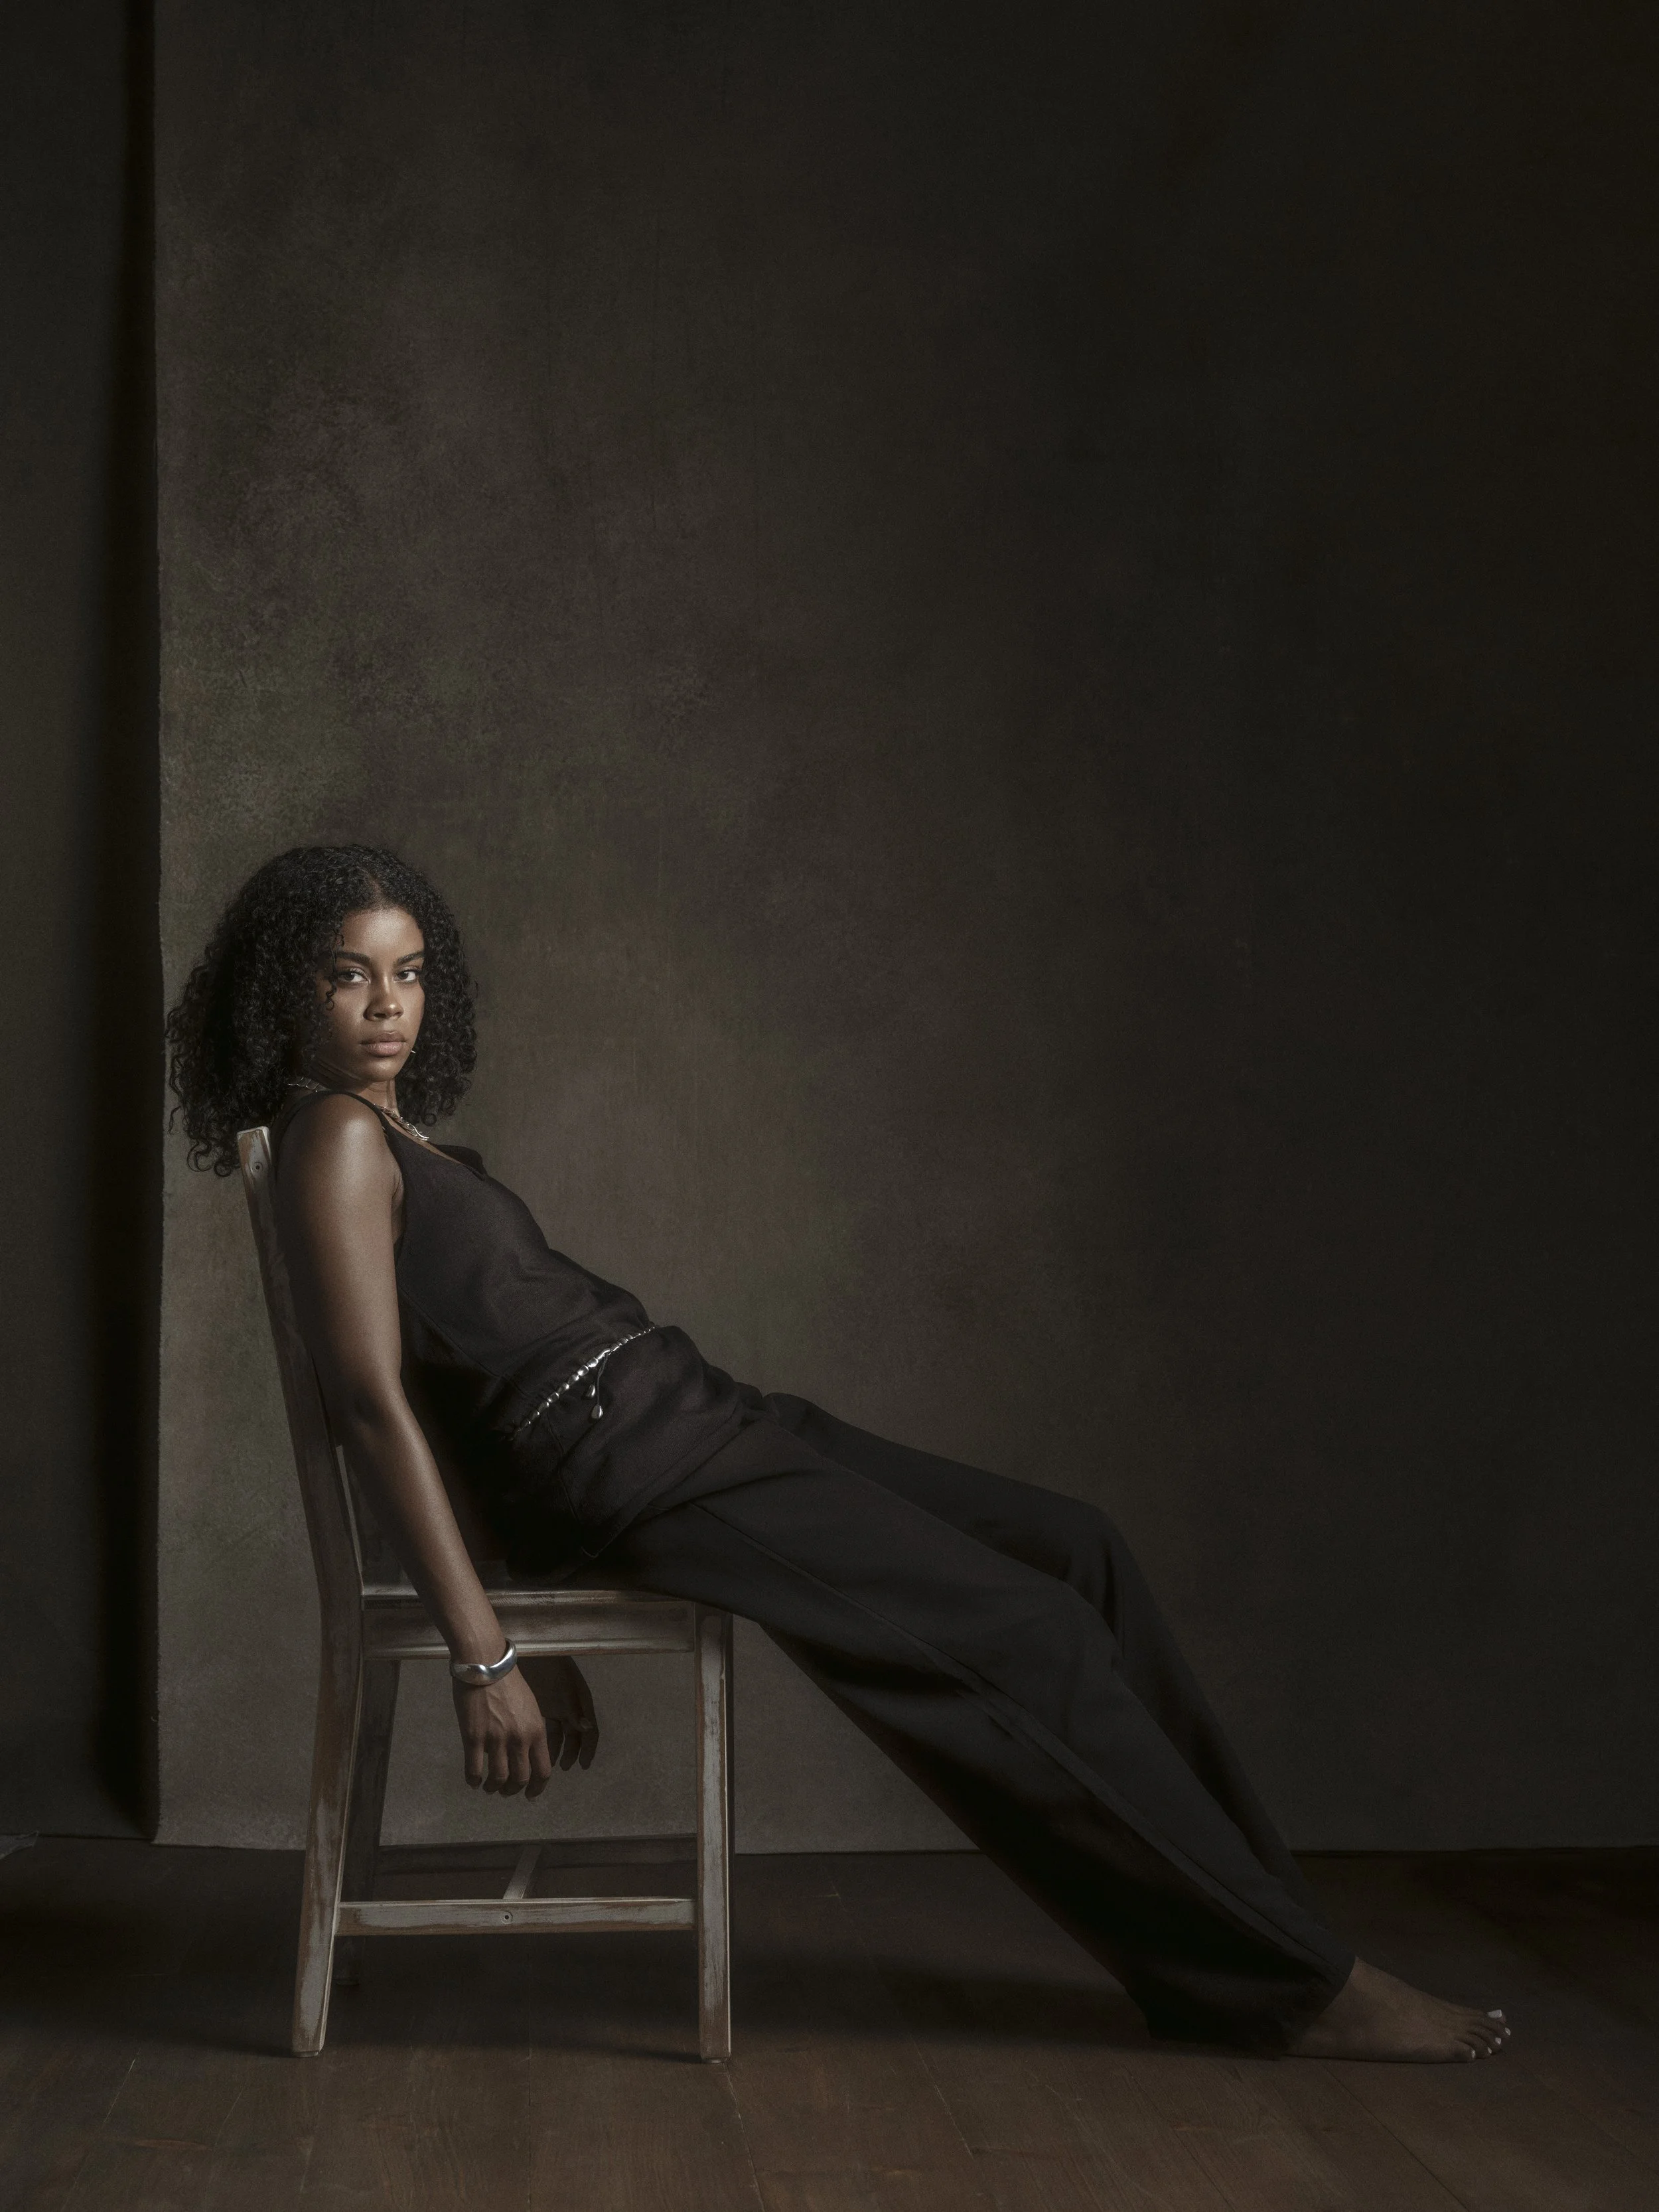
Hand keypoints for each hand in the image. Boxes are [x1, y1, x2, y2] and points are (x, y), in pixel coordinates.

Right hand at [453, 1664, 553, 1796]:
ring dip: (493, 1788)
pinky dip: (473, 1780)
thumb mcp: (530, 1706)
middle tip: (505, 1791)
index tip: (530, 1795)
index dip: (537, 1789)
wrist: (486, 1663)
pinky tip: (472, 1780)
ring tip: (488, 1787)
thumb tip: (527, 1752)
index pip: (543, 1771)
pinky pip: (474, 1770)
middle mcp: (520, 1738)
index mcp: (537, 1730)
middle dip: (513, 1790)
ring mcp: (496, 1739)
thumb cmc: (509, 1681)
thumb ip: (531, 1730)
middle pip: (521, 1779)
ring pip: (498, 1779)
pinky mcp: (474, 1737)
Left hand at [520, 1655, 599, 1770]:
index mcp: (581, 1703)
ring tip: (551, 1763)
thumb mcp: (565, 1688)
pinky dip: (545, 1740)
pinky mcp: (543, 1705)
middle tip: (566, 1766)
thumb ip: (575, 1708)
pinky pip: (547, 1728)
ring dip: (558, 1749)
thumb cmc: (552, 1667)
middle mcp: (572, 1707)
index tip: (584, 1765)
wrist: (533, 1650)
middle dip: (573, 1751)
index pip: (590, 1731)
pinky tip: (537, 1750)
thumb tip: (588, 1728)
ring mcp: (558, 1706)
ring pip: (561, 1734)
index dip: (589, 1748)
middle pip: (576, 1735)